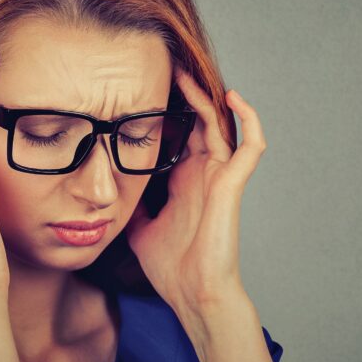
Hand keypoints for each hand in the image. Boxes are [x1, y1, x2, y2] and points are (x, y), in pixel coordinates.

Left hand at [124, 69, 265, 318]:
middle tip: (163, 67)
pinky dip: (248, 119)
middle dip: (183, 95)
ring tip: (185, 73)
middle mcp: (203, 174)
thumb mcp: (140, 229)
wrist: (194, 294)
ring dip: (206, 97)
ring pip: (220, 125)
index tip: (144, 89)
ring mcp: (219, 176)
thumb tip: (110, 193)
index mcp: (184, 181)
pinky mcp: (232, 184)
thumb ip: (134, 206)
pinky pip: (250, 146)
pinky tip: (232, 97)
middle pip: (198, 122)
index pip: (178, 134)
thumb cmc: (174, 269)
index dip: (167, 110)